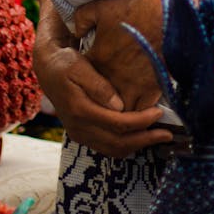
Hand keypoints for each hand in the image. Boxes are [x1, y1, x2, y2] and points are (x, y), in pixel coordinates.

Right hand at [33, 0, 172, 157]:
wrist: (46, 68)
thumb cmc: (66, 63)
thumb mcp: (80, 67)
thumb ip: (99, 86)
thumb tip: (119, 106)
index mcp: (80, 110)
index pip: (118, 124)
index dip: (141, 122)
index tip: (159, 112)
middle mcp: (79, 128)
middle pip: (118, 144)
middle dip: (145, 140)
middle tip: (167, 134)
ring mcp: (79, 134)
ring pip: (113, 150)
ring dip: (137, 145)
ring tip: (158, 137)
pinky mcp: (82, 134)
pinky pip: (107, 147)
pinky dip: (126, 145)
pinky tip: (140, 136)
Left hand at [73, 0, 164, 112]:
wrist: (168, 15)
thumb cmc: (136, 9)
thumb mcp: (102, 7)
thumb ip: (82, 18)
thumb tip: (76, 30)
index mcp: (98, 59)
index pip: (84, 77)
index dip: (86, 77)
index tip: (91, 73)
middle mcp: (112, 77)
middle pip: (101, 99)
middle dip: (101, 99)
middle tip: (105, 94)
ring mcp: (132, 86)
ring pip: (121, 109)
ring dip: (120, 108)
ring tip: (122, 103)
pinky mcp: (151, 89)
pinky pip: (142, 110)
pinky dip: (140, 111)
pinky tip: (141, 106)